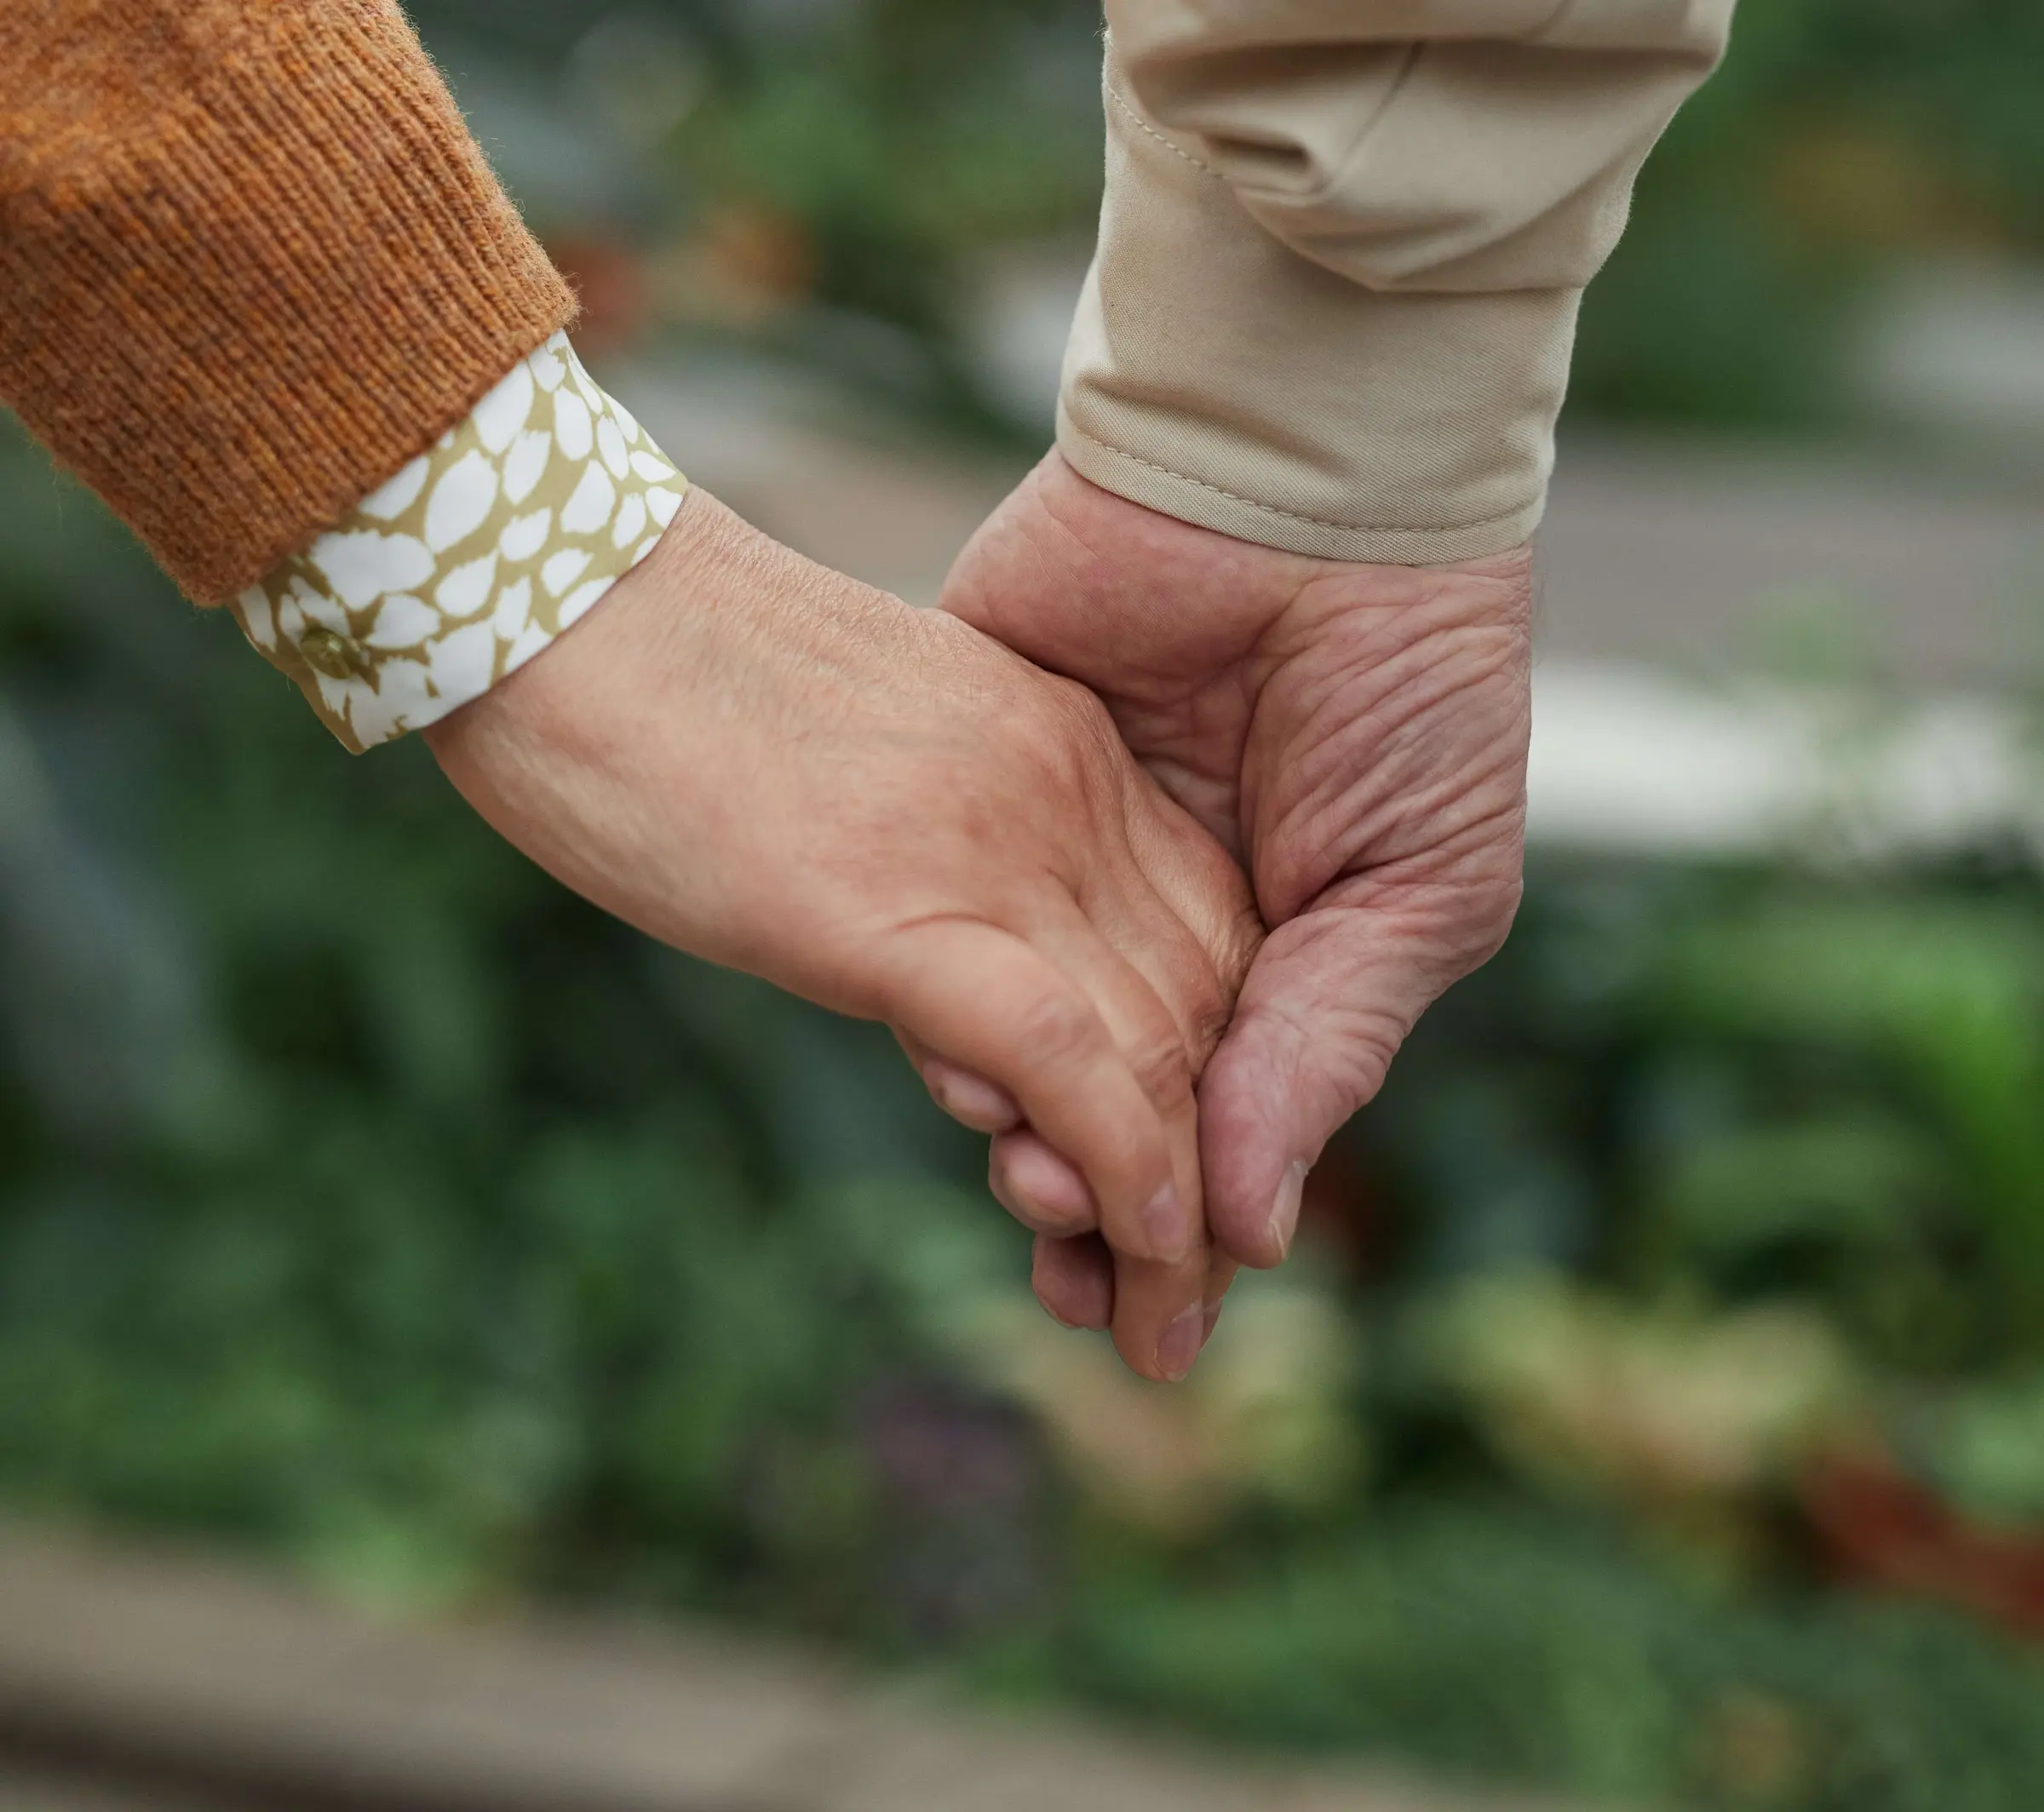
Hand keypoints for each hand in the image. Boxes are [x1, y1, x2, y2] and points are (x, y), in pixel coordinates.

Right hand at [425, 489, 1260, 1381]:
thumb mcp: (860, 770)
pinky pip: (1062, 1054)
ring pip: (1156, 1047)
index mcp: (1056, 743)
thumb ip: (944, 861)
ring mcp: (987, 842)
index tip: (1185, 1185)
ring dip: (1174, 1216)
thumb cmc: (666, 684)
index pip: (1204, 931)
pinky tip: (1138, 1250)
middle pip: (1205, 1006)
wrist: (546, 592)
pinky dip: (1119, 1164)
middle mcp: (1060, 789)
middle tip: (1186, 1297)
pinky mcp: (892, 903)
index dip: (1216, 1073)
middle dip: (1210, 1172)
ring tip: (1161, 1330)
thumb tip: (957, 986)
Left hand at [943, 453, 1529, 1298]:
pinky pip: (940, 914)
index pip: (1210, 1125)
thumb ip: (1325, 1048)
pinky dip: (946, 997)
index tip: (1158, 1324)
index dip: (1183, 1226)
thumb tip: (1252, 1228)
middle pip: (1098, 1101)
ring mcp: (1053, 853)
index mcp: (1271, 954)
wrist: (1307, 480)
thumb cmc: (1408, 682)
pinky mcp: (969, 774)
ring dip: (1012, 1122)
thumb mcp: (1420, 885)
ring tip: (1023, 1184)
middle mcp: (1153, 921)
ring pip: (1005, 1027)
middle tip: (1073, 1290)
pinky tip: (960, 1066)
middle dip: (1086, 1207)